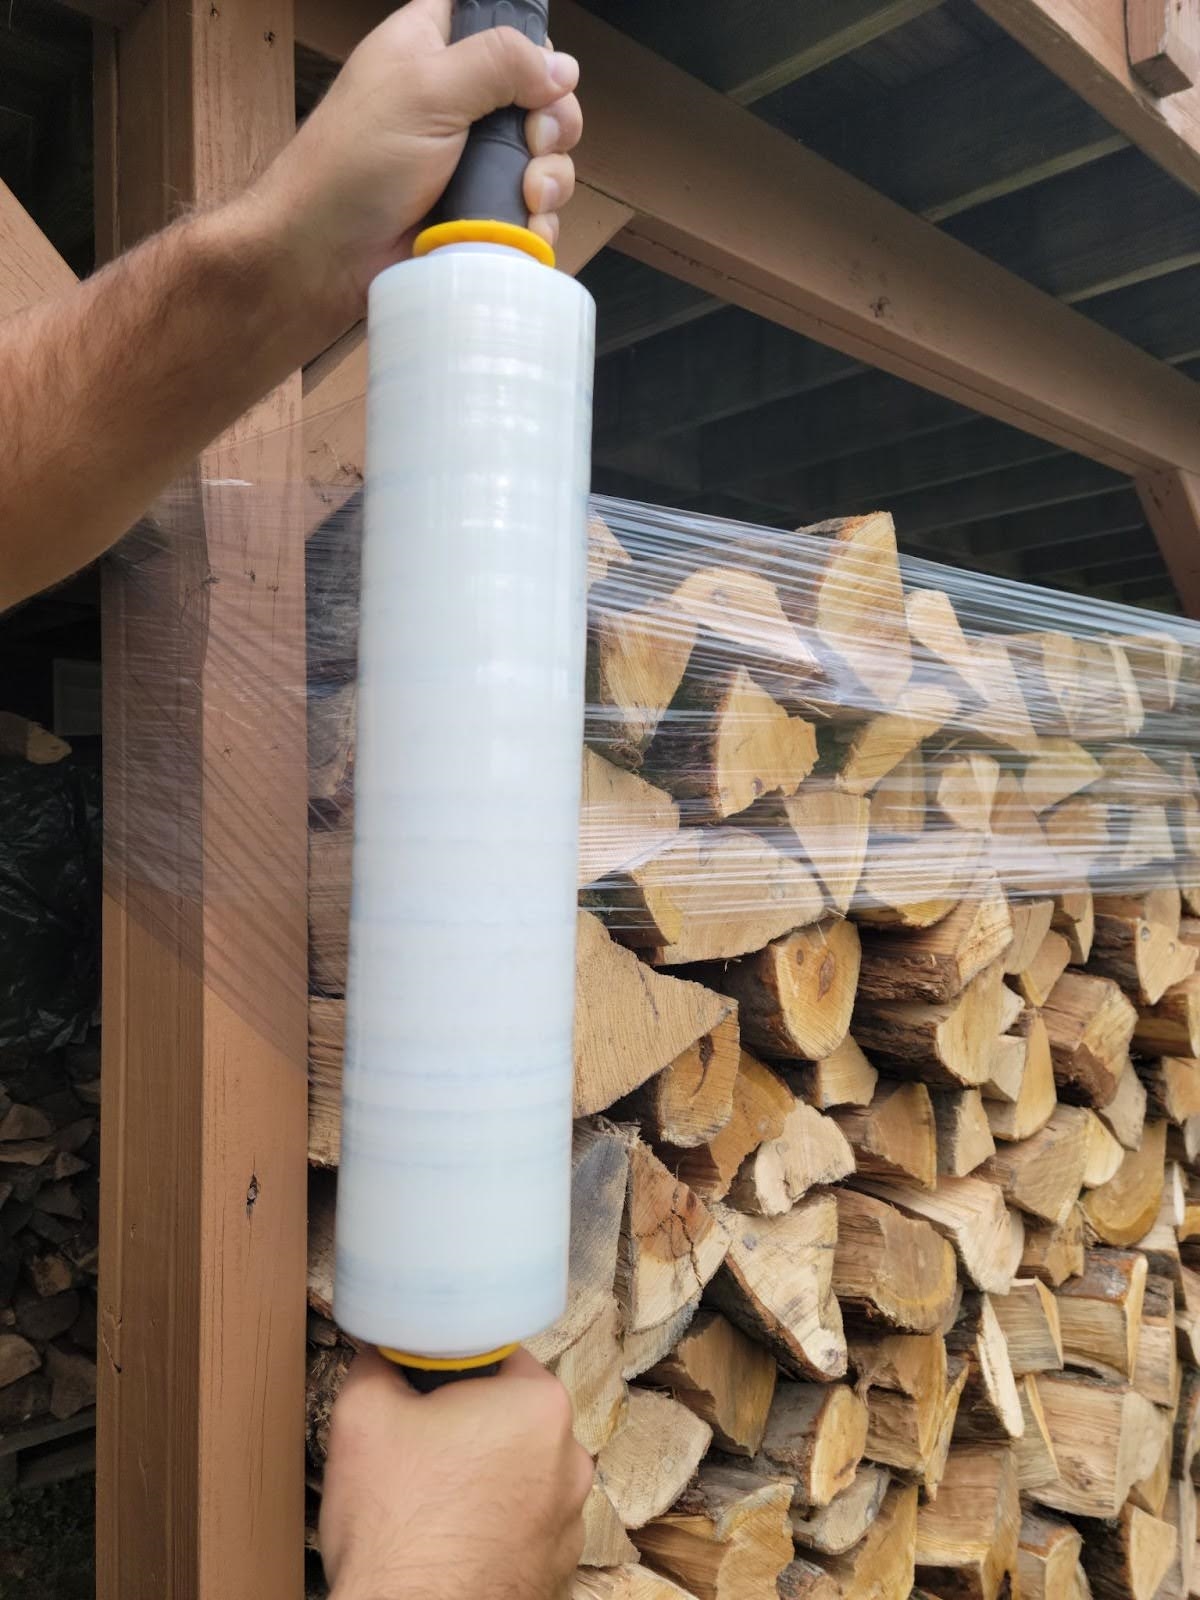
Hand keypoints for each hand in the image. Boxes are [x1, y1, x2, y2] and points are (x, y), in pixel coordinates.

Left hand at [252, 0, 580, 332]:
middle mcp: (459, 98)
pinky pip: (529, 210)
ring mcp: (470, 159)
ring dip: (549, 178)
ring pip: (543, 156)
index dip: (531, 48)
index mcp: (436, 44)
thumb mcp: (426, 89)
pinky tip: (520, 226)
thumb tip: (562, 67)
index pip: (501, 20)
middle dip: (553, 123)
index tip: (534, 79)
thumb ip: (498, 63)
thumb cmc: (354, 164)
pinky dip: (534, 221)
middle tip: (534, 144)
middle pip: (540, 94)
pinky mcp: (476, 210)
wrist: (326, 254)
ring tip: (526, 197)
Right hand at [320, 1347, 593, 1599]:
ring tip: (433, 1497)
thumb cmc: (396, 1526)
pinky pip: (524, 1520)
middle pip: (511, 1414)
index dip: (450, 1367)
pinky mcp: (558, 1563)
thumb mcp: (363, 1414)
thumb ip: (378, 1361)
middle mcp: (570, 1456)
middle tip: (419, 1444)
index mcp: (539, 1404)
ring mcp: (570, 1516)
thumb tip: (381, 1348)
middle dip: (467, 1422)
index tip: (420, 1390)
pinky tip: (453, 1535)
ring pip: (518, 1468)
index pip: (497, 1355)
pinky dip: (495, 1522)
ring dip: (484, 1474)